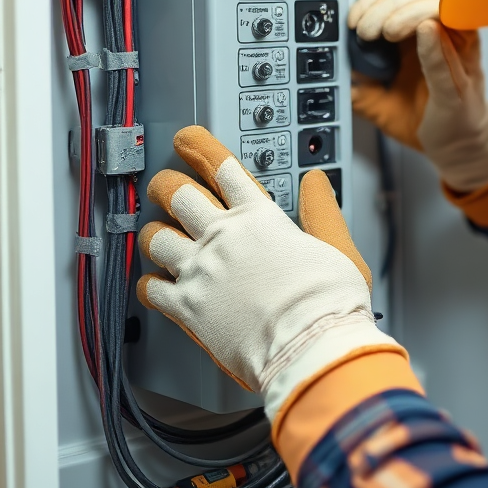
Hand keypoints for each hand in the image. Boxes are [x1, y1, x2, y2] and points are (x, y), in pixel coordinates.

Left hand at [137, 127, 402, 421]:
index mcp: (261, 218)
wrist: (312, 347)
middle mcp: (224, 237)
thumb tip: (316, 182)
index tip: (188, 140)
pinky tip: (157, 285)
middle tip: (163, 187)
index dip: (200, 148)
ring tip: (158, 237)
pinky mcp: (186, 309)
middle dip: (165, 185)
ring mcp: (201, 271)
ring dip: (154, 235)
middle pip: (177, 194)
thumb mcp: (338, 247)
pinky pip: (149, 288)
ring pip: (155, 237)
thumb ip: (322, 211)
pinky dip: (149, 285)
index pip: (223, 168)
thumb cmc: (330, 304)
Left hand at [348, 0, 487, 190]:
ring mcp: (457, 46)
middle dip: (383, 1)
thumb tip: (334, 63)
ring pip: (437, 3)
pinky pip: (456, 44)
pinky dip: (437, 35)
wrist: (457, 146)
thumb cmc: (427, 115)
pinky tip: (423, 32)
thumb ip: (357, 80)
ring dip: (406, 11)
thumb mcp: (378, 99)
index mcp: (418, 27)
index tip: (356, 17)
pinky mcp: (466, 70)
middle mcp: (441, 28)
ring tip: (387, 33)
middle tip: (365, 29)